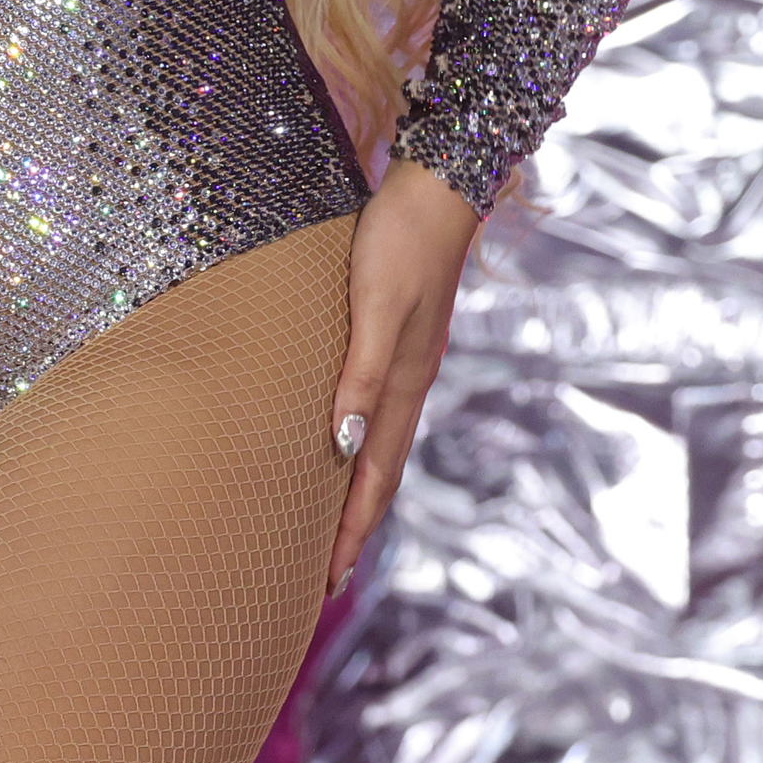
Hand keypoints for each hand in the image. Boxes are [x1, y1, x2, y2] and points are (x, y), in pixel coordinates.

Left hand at [325, 157, 482, 595]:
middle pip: (381, 471)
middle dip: (354, 525)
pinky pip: (376, 410)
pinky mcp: (397, 336)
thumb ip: (359, 373)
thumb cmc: (399, 238)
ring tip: (332, 526)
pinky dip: (360, 444)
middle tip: (326, 576)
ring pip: (380, 443)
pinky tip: (343, 441)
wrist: (437, 184)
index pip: (374, 475)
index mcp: (403, 382)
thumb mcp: (375, 306)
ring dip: (357, 490)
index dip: (352, 528)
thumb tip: (341, 445)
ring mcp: (405, 360)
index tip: (328, 579)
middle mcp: (407, 380)